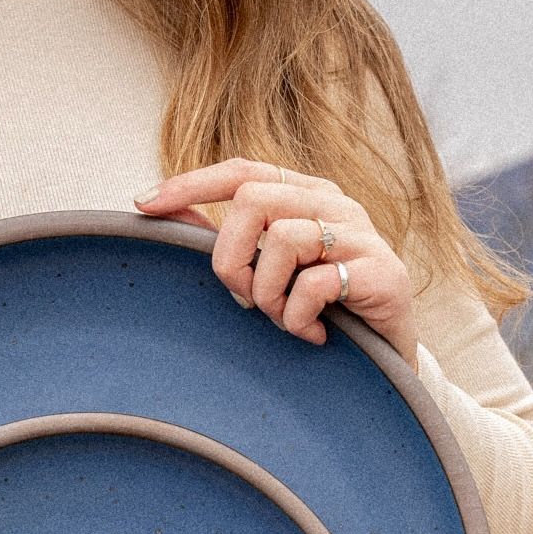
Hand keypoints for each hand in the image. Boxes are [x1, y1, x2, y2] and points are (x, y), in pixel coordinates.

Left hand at [133, 158, 420, 371]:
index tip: (143, 203)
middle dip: (231, 260)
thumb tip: (159, 207)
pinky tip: (312, 335)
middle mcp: (335, 203)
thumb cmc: (322, 312)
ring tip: (284, 320)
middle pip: (253, 202)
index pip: (241, 171)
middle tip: (243, 301)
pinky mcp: (384, 271)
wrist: (389, 361)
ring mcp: (363, 235)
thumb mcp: (270, 272)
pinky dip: (299, 318)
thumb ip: (224, 240)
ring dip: (268, 295)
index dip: (190, 184)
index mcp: (305, 194)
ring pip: (284, 240)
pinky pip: (316, 284)